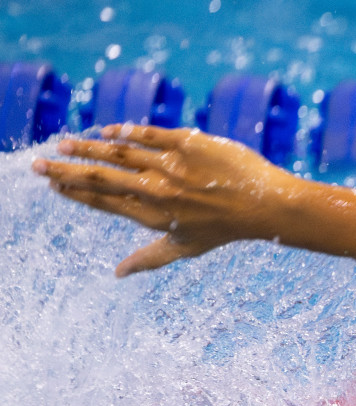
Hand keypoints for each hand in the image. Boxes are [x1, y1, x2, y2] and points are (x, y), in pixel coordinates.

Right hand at [33, 124, 303, 276]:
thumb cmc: (225, 228)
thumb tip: (117, 274)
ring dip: (88, 146)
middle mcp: (159, 191)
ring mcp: (173, 166)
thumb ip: (148, 259)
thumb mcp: (185, 248)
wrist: (267, 206)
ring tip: (65, 141)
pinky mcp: (190, 143)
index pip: (104, 201)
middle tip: (39, 163)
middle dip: (66, 169)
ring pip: (120, 151)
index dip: (74, 192)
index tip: (52, 183)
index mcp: (154, 216)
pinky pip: (149, 133)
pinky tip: (108, 130)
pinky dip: (125, 131)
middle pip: (102, 177)